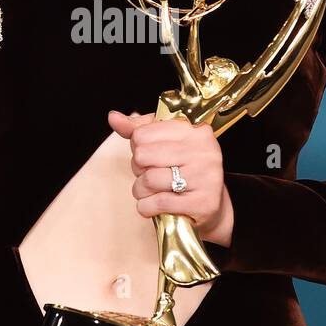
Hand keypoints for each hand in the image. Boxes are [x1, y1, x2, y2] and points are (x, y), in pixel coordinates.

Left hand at [108, 109, 233, 246]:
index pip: (142, 133)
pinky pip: (157, 203)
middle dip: (139, 169)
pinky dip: (147, 207)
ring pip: (148, 180)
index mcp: (195, 129)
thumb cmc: (184, 169)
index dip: (139, 147)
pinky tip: (155, 205)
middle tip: (151, 173)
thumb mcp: (165, 142)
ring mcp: (206, 177)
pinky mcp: (203, 203)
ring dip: (141, 190)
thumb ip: (138, 129)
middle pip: (142, 156)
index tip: (152, 155)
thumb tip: (113, 117)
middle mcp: (205, 150)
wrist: (211, 205)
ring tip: (152, 191)